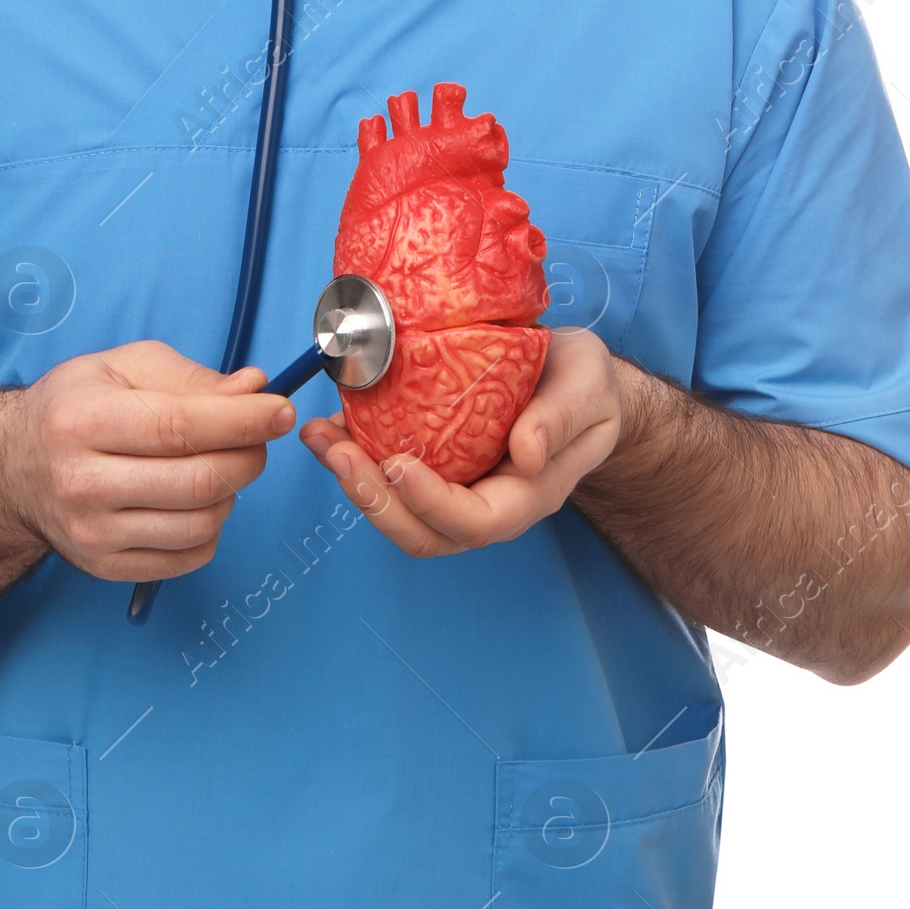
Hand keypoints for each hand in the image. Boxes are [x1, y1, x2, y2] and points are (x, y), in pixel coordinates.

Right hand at [0, 341, 293, 582]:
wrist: (10, 467)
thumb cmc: (74, 407)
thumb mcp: (124, 367)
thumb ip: (193, 377)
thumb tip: (253, 390)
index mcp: (84, 421)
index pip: (181, 428)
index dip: (243, 421)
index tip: (280, 410)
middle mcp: (82, 482)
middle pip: (198, 481)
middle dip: (249, 456)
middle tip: (257, 438)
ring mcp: (91, 534)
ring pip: (201, 524)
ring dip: (232, 493)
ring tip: (220, 466)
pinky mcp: (104, 567)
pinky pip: (188, 557)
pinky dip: (211, 528)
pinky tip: (197, 500)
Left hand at [298, 328, 620, 556]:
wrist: (575, 377)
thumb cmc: (587, 385)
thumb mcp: (589, 387)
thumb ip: (562, 418)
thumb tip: (527, 453)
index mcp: (528, 494)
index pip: (475, 521)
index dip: (430, 503)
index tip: (396, 462)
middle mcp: (486, 502)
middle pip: (423, 532)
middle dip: (373, 500)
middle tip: (336, 451)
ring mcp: (456, 487)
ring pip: (398, 510)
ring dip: (354, 480)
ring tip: (320, 436)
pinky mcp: (435, 462)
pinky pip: (390, 474)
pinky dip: (356, 453)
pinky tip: (333, 422)